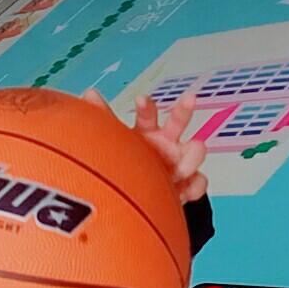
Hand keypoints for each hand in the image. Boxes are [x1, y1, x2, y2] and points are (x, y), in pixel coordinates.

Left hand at [82, 88, 207, 203]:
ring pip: (197, 150)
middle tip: (189, 98)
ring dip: (191, 157)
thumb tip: (89, 94)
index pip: (147, 115)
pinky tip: (186, 191)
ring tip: (180, 171)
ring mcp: (181, 161)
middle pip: (180, 121)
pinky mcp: (189, 181)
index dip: (146, 107)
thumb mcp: (116, 142)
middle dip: (184, 109)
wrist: (142, 194)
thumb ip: (103, 119)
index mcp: (147, 132)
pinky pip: (199, 181)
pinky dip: (195, 187)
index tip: (141, 100)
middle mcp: (167, 142)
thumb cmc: (130, 163)